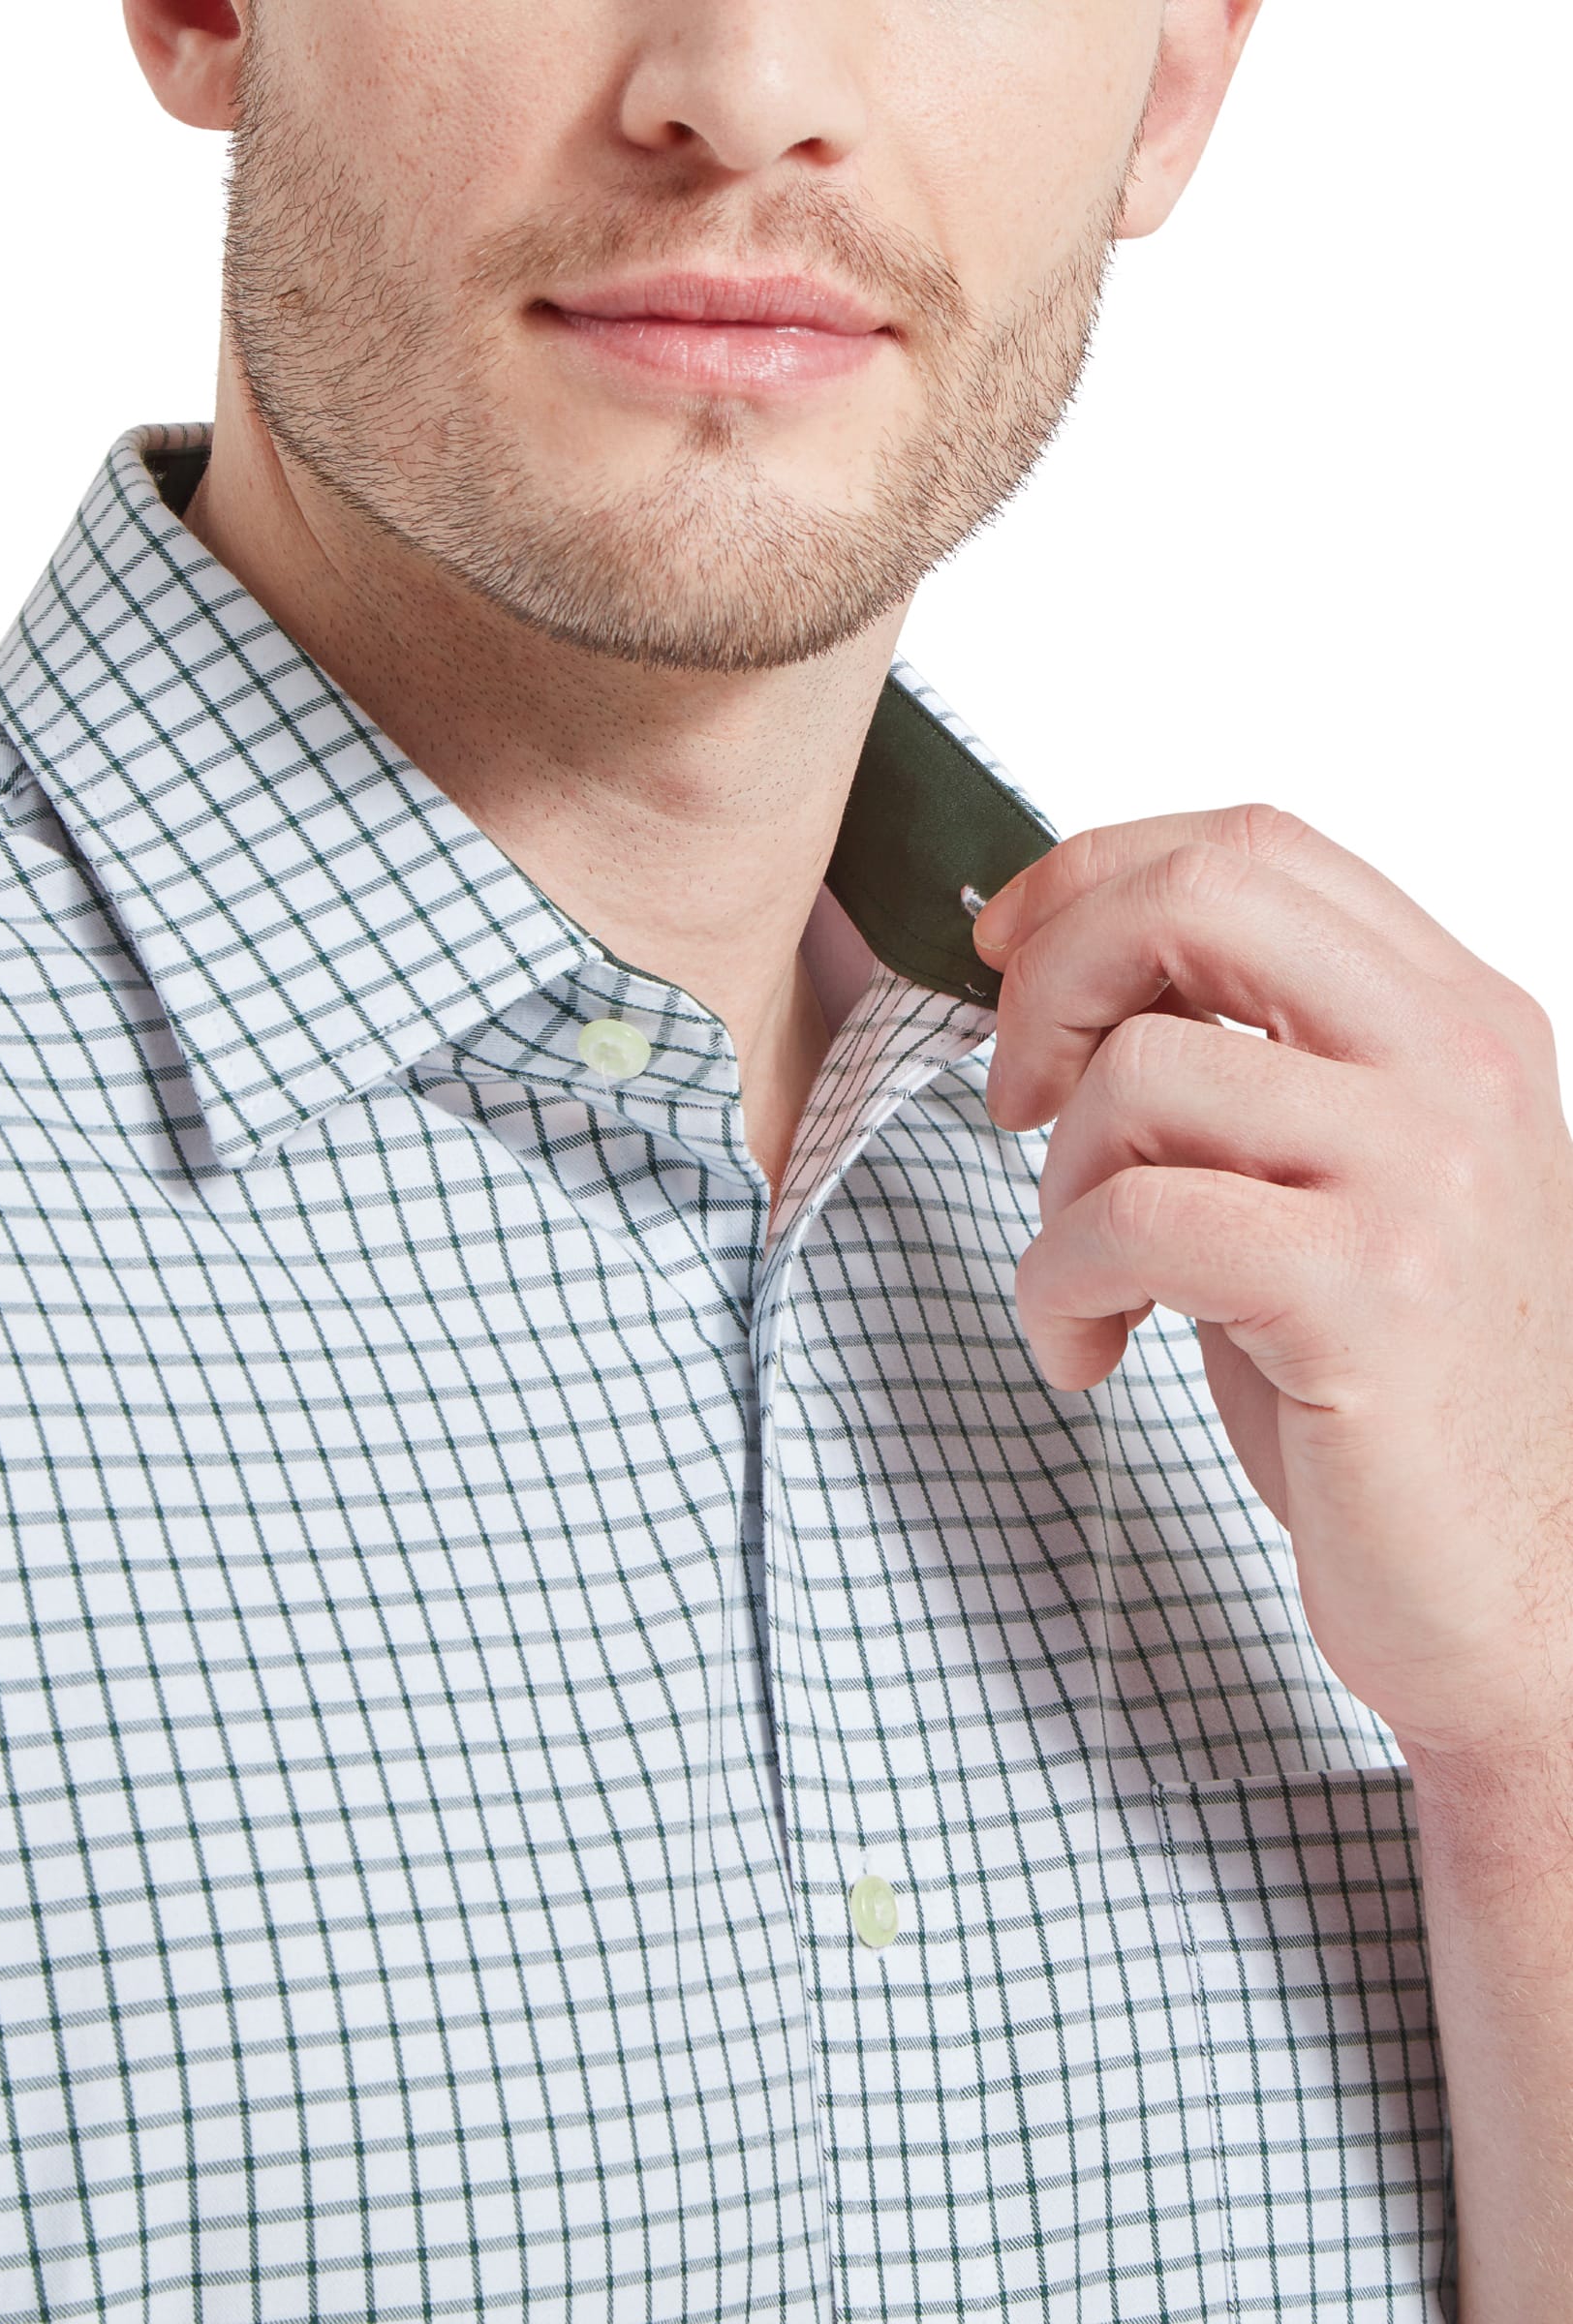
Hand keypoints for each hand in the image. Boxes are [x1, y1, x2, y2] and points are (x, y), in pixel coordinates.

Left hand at [971, 805, 1572, 1765]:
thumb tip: (1067, 955)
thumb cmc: (1389, 1392)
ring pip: (1143, 1073)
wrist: (1521, 1593)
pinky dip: (1058, 1285)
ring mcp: (1425, 1173)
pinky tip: (1086, 1350)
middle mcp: (1462, 1066)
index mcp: (1458, 1018)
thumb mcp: (1336, 1183)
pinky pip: (1131, 1217)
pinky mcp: (1367, 1291)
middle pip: (1202, 895)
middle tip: (1013, 1098)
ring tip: (1086, 1281)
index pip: (1254, 847)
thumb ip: (1249, 1060)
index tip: (1008, 956)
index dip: (1094, 876)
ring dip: (1053, 1186)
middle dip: (1054, 978)